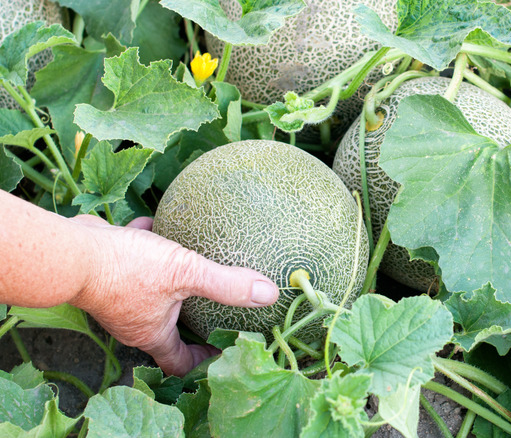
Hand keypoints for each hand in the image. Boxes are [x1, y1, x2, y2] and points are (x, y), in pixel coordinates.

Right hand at [66, 215, 278, 375]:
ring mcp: (117, 296)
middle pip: (166, 330)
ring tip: (192, 269)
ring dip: (171, 283)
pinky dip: (147, 246)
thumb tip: (268, 294)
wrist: (70, 251)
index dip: (203, 361)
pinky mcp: (106, 270)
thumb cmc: (126, 269)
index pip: (180, 361)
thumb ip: (227, 284)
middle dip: (190, 322)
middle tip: (214, 310)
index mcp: (151, 332)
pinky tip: (159, 225)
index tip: (223, 351)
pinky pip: (132, 259)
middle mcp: (132, 321)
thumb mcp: (186, 273)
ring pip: (149, 293)